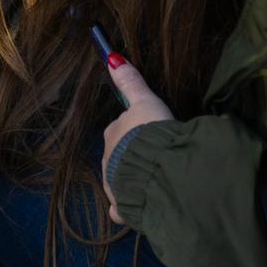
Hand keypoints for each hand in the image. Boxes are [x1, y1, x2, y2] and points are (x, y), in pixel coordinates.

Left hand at [101, 55, 174, 223]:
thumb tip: (113, 57)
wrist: (158, 170)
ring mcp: (114, 185)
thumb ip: (131, 82)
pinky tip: (139, 208)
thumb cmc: (152, 132)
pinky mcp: (124, 207)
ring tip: (154, 180)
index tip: (150, 134)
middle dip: (132, 157)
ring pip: (121, 181)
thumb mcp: (146, 102)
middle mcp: (107, 161)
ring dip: (133, 180)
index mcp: (112, 135)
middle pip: (119, 156)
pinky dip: (128, 209)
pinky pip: (123, 209)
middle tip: (156, 157)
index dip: (134, 132)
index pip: (119, 130)